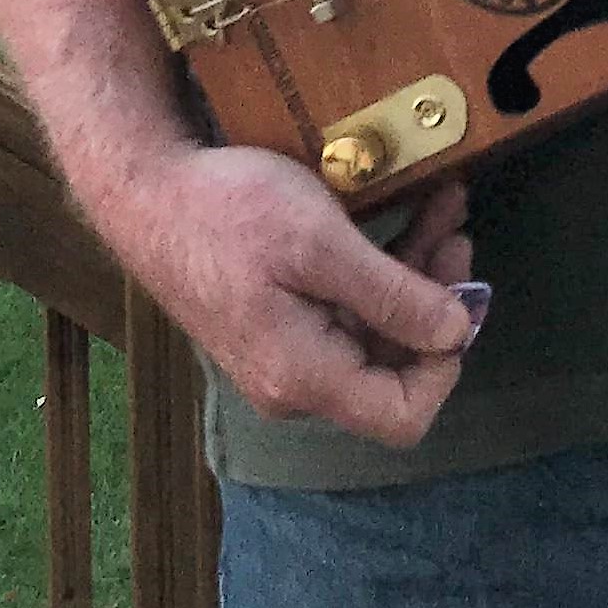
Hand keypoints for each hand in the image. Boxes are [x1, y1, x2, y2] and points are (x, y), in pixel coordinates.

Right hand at [83, 146, 480, 447]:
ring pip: (373, 333)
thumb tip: (457, 333)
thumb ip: (392, 297)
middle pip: (393, 369)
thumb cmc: (229, 212)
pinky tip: (405, 219)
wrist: (147, 191)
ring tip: (441, 212)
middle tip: (455, 234)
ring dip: (415, 276)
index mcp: (304, 377)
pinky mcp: (277, 325)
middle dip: (435, 302)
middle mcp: (294, 384)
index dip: (445, 366)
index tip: (459, 298)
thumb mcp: (321, 244)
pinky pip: (345, 313)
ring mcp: (283, 356)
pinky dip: (380, 271)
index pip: (403, 416)